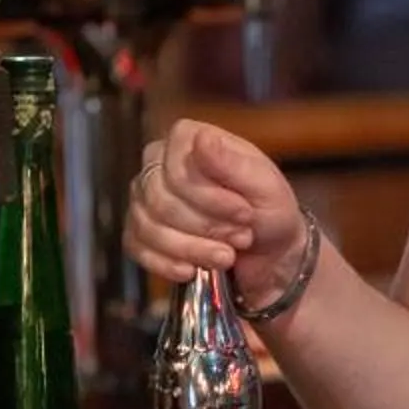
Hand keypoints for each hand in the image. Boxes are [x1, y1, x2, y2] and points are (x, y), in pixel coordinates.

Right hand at [125, 121, 304, 300]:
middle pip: (160, 200)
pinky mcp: (139, 232)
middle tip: (241, 238)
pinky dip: (167, 263)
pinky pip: (138, 248)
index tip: (245, 214)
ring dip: (192, 249)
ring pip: (148, 226)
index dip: (210, 198)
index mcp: (188, 139)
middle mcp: (158, 163)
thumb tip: (201, 138)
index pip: (177, 170)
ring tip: (227, 256)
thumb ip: (233, 163)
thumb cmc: (270, 213)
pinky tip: (192, 270)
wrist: (270, 256)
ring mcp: (144, 198)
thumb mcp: (266, 187)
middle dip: (206, 227)